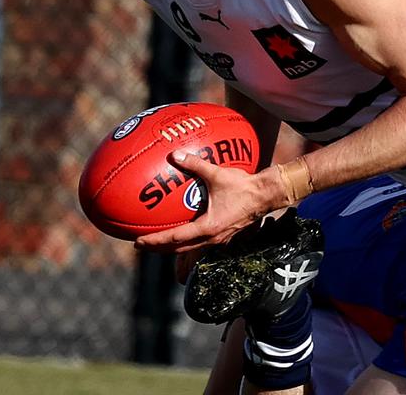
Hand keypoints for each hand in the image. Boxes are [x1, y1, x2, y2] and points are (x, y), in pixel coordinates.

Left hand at [134, 151, 277, 253]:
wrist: (268, 195)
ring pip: (190, 248)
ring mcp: (220, 239)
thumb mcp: (217, 174)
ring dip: (173, 246)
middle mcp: (212, 238)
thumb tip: (175, 155)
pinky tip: (185, 230)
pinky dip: (187, 240)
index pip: (174, 239)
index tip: (138, 241)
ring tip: (159, 241)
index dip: (154, 241)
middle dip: (158, 248)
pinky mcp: (225, 235)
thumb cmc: (244, 186)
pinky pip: (201, 242)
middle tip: (141, 244)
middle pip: (178, 250)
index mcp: (207, 227)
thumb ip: (195, 165)